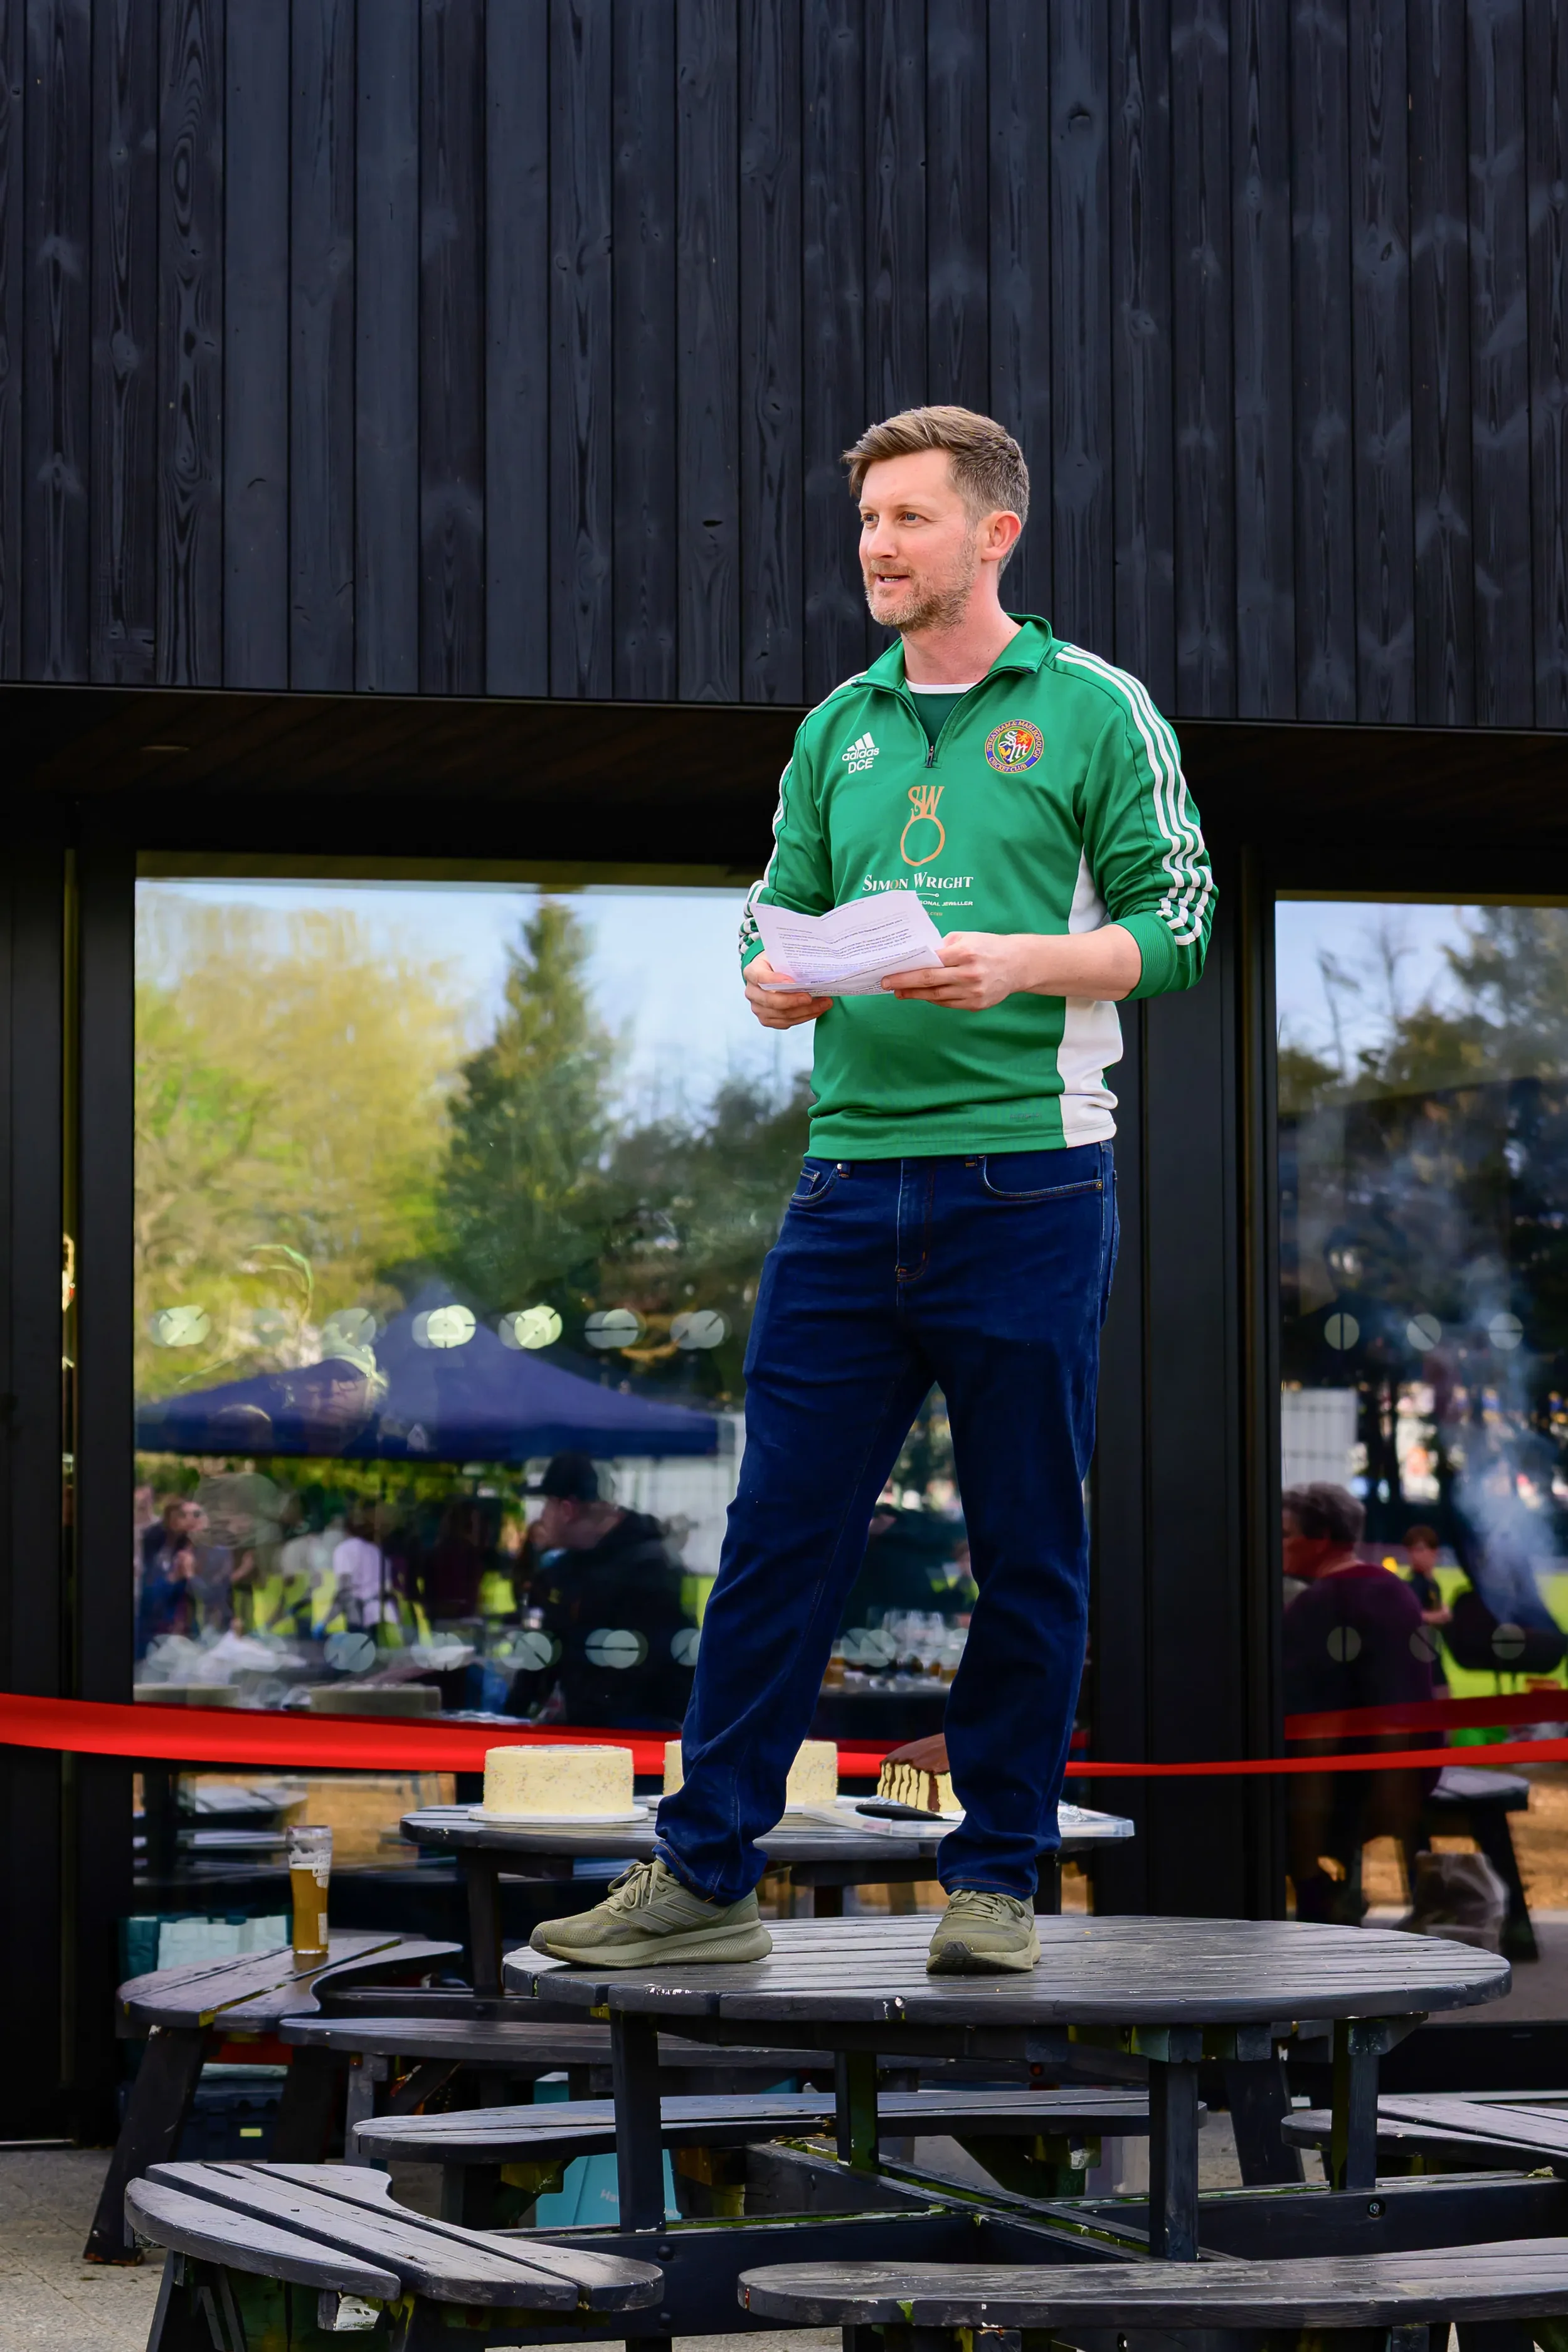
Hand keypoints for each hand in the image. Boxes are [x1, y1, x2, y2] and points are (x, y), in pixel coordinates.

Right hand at [744, 953, 830, 1028]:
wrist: (769, 973)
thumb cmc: (776, 964)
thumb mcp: (780, 956)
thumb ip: (791, 961)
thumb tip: (814, 966)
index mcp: (752, 972)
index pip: (760, 977)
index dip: (775, 980)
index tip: (792, 982)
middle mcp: (752, 992)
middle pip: (771, 1001)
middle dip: (794, 1001)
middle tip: (811, 997)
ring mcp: (758, 1008)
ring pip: (781, 1014)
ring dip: (805, 1011)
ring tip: (823, 1003)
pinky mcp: (767, 1019)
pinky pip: (786, 1022)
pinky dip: (803, 1017)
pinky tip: (816, 1010)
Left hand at [882, 932, 1036, 1009]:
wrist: (1018, 964)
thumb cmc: (989, 947)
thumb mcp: (967, 937)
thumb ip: (942, 946)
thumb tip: (917, 956)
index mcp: (965, 953)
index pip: (929, 963)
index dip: (907, 970)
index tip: (889, 973)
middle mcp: (969, 974)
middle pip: (929, 981)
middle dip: (904, 984)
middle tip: (886, 984)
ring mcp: (973, 992)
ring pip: (936, 996)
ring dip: (915, 995)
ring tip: (900, 992)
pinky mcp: (976, 1004)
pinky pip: (948, 1004)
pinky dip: (933, 999)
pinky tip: (922, 995)